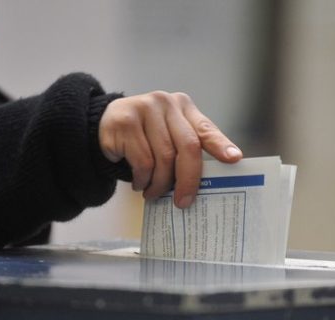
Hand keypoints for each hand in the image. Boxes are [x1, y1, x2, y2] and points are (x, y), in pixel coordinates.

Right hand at [98, 91, 242, 207]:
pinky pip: (142, 162)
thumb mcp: (166, 136)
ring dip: (160, 184)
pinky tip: (139, 184)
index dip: (220, 145)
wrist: (100, 126)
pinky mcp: (125, 122)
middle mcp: (166, 103)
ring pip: (164, 158)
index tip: (234, 159)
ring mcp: (145, 109)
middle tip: (184, 202)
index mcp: (183, 107)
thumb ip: (184, 149)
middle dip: (188, 179)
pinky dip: (143, 180)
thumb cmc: (142, 138)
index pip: (206, 128)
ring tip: (153, 193)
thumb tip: (202, 184)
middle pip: (187, 147)